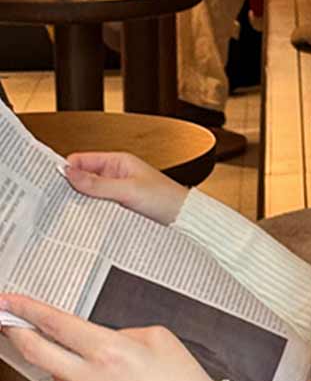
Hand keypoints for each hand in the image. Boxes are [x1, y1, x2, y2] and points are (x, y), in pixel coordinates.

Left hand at [0, 293, 220, 380]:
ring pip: (57, 375)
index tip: (10, 301)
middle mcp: (93, 380)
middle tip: (8, 321)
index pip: (55, 324)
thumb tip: (98, 338)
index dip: (26, 309)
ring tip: (86, 358)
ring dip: (60, 361)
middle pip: (34, 352)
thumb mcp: (160, 339)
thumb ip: (121, 333)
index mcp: (111, 352)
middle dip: (16, 333)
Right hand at [62, 151, 186, 225]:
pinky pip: (99, 208)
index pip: (81, 160)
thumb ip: (98, 184)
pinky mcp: (121, 208)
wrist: (186, 220)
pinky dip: (93, 213)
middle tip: (62, 200)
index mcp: (118, 161)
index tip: (54, 181)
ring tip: (76, 212)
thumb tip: (69, 173)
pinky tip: (89, 220)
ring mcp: (117, 192)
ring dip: (83, 202)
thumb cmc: (166, 199)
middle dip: (72, 188)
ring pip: (90, 195)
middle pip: (83, 178)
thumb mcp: (128, 190)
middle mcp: (116, 175)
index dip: (67, 169)